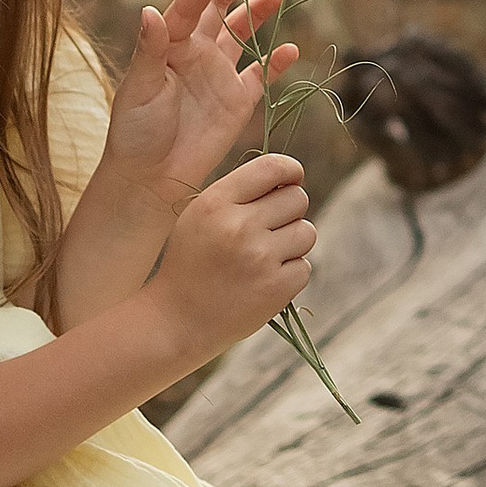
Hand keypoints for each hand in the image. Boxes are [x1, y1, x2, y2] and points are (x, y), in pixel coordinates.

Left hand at [98, 0, 298, 220]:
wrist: (150, 178)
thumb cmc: (135, 132)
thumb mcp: (138, 88)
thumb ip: (149, 50)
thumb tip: (150, 11)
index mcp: (168, 45)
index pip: (188, 8)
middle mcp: (195, 53)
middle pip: (218, 11)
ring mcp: (218, 75)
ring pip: (243, 35)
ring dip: (258, 14)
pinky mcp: (237, 100)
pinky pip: (261, 76)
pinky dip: (277, 63)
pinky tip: (290, 50)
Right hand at [144, 155, 315, 366]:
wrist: (178, 320)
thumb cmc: (192, 262)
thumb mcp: (200, 215)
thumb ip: (239, 193)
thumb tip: (289, 178)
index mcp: (217, 202)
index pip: (273, 166)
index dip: (291, 170)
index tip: (292, 179)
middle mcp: (240, 226)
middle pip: (297, 199)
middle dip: (289, 211)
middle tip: (269, 228)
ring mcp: (261, 258)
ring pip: (307, 232)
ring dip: (292, 243)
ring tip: (263, 257)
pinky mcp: (277, 288)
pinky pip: (304, 266)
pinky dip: (290, 273)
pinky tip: (263, 281)